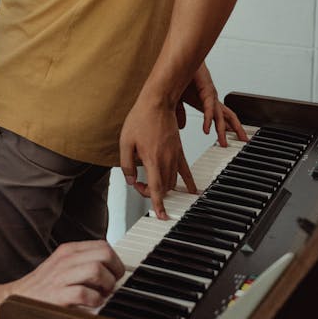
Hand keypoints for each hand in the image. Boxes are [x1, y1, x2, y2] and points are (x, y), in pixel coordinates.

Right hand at [8, 240, 124, 309]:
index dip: (115, 260)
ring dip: (106, 285)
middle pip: (104, 254)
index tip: (115, 273)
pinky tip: (92, 304)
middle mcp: (65, 260)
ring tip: (102, 294)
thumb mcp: (62, 266)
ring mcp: (61, 276)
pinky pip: (85, 292)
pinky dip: (94, 300)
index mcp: (68, 251)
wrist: (13, 300)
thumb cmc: (42, 287)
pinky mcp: (57, 295)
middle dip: (115, 271)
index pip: (102, 245)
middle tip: (111, 284)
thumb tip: (111, 269)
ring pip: (96, 270)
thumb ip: (83, 262)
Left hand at [119, 98, 196, 219]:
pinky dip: (189, 182)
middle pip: (164, 187)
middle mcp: (166, 160)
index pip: (156, 189)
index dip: (158, 205)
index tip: (161, 216)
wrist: (157, 102)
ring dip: (164, 188)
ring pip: (172, 181)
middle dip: (152, 192)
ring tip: (151, 183)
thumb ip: (127, 164)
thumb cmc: (141, 118)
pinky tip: (192, 190)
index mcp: (152, 159)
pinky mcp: (179, 150)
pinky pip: (185, 170)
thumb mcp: (125, 142)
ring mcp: (175, 155)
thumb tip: (131, 180)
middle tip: (140, 184)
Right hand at [177, 63, 247, 145]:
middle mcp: (212, 99)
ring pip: (221, 116)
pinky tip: (206, 130)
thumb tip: (181, 126)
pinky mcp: (206, 91)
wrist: (182, 59)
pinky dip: (208, 120)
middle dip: (236, 130)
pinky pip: (208, 109)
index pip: (221, 117)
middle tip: (243, 141)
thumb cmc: (181, 75)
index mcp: (207, 102)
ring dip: (223, 131)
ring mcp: (211, 96)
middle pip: (229, 117)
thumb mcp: (178, 99)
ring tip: (223, 143)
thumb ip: (180, 113)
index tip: (232, 138)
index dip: (228, 128)